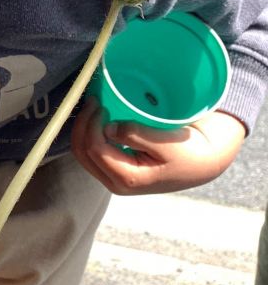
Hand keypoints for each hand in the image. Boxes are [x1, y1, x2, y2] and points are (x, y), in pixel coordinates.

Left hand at [72, 99, 245, 195]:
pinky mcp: (116, 169)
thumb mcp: (166, 143)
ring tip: (94, 106)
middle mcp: (116, 183)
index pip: (95, 149)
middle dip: (82, 125)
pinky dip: (90, 134)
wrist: (202, 164)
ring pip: (83, 153)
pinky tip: (98, 118)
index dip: (92, 125)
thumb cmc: (188, 152)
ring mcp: (114, 177)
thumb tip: (109, 128)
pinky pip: (93, 152)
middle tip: (93, 101)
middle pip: (82, 153)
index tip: (101, 104)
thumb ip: (136, 135)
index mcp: (128, 179)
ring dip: (84, 129)